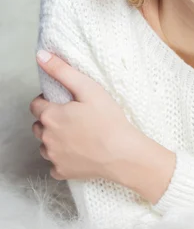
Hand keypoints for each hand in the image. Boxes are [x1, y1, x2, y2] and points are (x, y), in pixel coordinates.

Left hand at [30, 50, 148, 182]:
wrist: (123, 154)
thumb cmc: (109, 121)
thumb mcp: (89, 89)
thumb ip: (62, 71)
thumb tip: (41, 56)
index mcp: (50, 116)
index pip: (36, 104)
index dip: (50, 101)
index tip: (68, 103)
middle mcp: (46, 137)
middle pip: (38, 125)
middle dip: (51, 120)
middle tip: (76, 118)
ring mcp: (53, 157)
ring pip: (45, 145)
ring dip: (55, 139)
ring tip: (79, 135)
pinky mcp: (61, 172)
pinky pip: (55, 164)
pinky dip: (63, 158)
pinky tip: (80, 152)